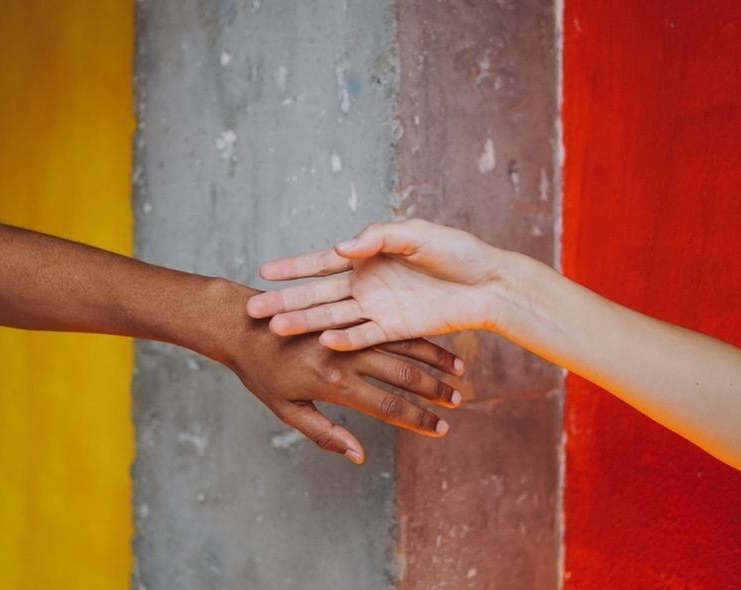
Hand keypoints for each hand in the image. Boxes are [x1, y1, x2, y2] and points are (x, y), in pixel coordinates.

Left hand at [199, 280, 465, 463]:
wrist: (238, 322)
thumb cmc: (259, 372)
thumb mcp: (286, 410)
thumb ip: (325, 433)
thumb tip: (360, 455)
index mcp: (334, 384)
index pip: (388, 406)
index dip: (418, 421)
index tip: (442, 431)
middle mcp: (346, 356)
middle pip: (404, 375)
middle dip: (435, 392)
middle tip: (458, 402)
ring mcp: (349, 330)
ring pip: (403, 345)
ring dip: (435, 360)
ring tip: (460, 373)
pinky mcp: (346, 311)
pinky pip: (386, 322)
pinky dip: (414, 334)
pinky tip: (435, 341)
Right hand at [246, 219, 504, 349]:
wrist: (488, 281)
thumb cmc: (454, 251)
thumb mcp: (414, 233)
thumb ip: (377, 237)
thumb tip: (343, 247)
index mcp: (366, 258)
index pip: (320, 262)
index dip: (293, 267)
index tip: (262, 272)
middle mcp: (366, 286)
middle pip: (318, 296)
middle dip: (285, 302)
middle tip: (251, 310)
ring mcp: (378, 310)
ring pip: (333, 319)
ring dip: (306, 324)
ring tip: (275, 329)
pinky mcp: (394, 329)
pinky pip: (364, 336)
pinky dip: (345, 340)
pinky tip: (322, 343)